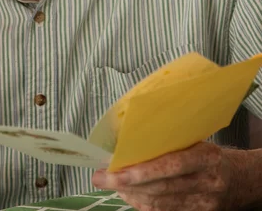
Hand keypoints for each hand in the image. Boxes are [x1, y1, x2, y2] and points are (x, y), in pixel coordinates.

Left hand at [92, 142, 234, 210]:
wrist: (241, 178)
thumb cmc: (211, 152)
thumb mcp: (196, 140)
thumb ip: (170, 141)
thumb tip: (129, 138)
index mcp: (205, 157)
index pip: (169, 165)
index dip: (140, 170)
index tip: (113, 168)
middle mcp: (206, 182)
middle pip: (160, 188)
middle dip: (126, 183)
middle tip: (101, 177)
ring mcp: (203, 203)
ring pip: (160, 204)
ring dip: (131, 195)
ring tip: (112, 185)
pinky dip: (143, 205)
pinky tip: (130, 195)